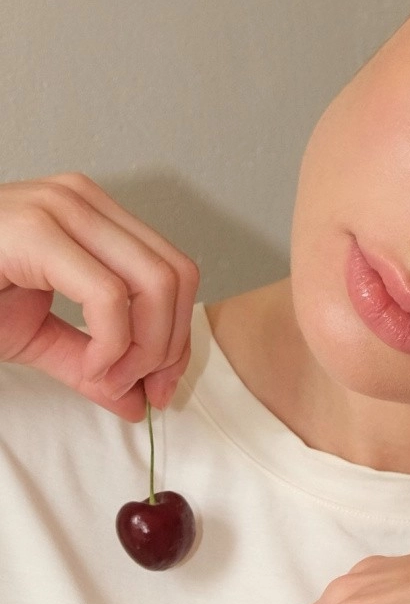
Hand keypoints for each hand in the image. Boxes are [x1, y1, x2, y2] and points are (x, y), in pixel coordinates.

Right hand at [0, 173, 198, 417]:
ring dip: (146, 348)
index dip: (179, 336)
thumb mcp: (36, 335)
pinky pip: (109, 298)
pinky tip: (92, 366)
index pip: (173, 270)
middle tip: (142, 390)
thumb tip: (140, 402)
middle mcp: (81, 201)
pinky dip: (114, 345)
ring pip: (156, 283)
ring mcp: (61, 208)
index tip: (160, 386)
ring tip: (110, 378)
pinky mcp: (37, 231)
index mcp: (89, 215)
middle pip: (176, 275)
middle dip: (170, 346)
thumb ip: (91, 363)